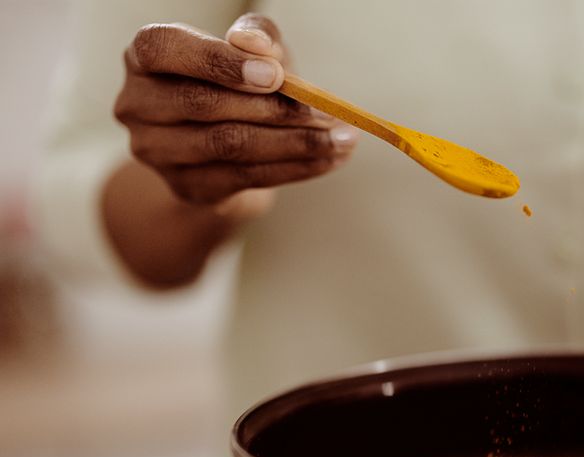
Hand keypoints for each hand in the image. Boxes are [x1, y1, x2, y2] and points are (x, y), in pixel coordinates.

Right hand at [113, 13, 357, 217]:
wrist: (227, 142)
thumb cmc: (239, 81)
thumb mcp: (251, 50)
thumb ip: (257, 39)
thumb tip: (258, 47)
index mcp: (145, 55)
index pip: (165, 49)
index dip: (220, 62)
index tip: (275, 75)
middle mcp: (137, 103)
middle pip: (204, 104)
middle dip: (273, 108)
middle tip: (328, 112)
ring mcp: (156, 151)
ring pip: (229, 146)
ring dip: (295, 143)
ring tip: (342, 140)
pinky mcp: (185, 187)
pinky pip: (246, 178)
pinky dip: (296, 168)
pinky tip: (330, 159)